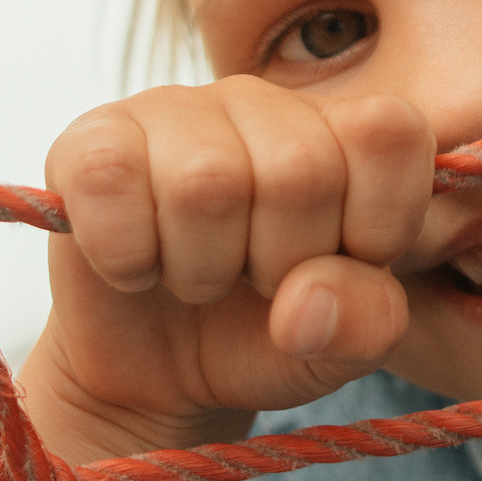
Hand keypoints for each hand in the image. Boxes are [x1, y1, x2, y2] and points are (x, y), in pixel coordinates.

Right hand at [29, 78, 436, 450]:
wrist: (155, 378)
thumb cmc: (264, 338)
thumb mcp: (340, 347)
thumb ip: (366, 323)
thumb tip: (305, 301)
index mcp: (342, 131)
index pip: (389, 132)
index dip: (373, 223)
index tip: (340, 264)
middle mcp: (264, 102)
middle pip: (300, 169)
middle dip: (279, 262)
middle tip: (252, 279)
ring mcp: (174, 109)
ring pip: (207, 180)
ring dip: (201, 268)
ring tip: (196, 274)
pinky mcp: (92, 139)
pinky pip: (112, 179)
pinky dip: (126, 255)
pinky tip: (135, 265)